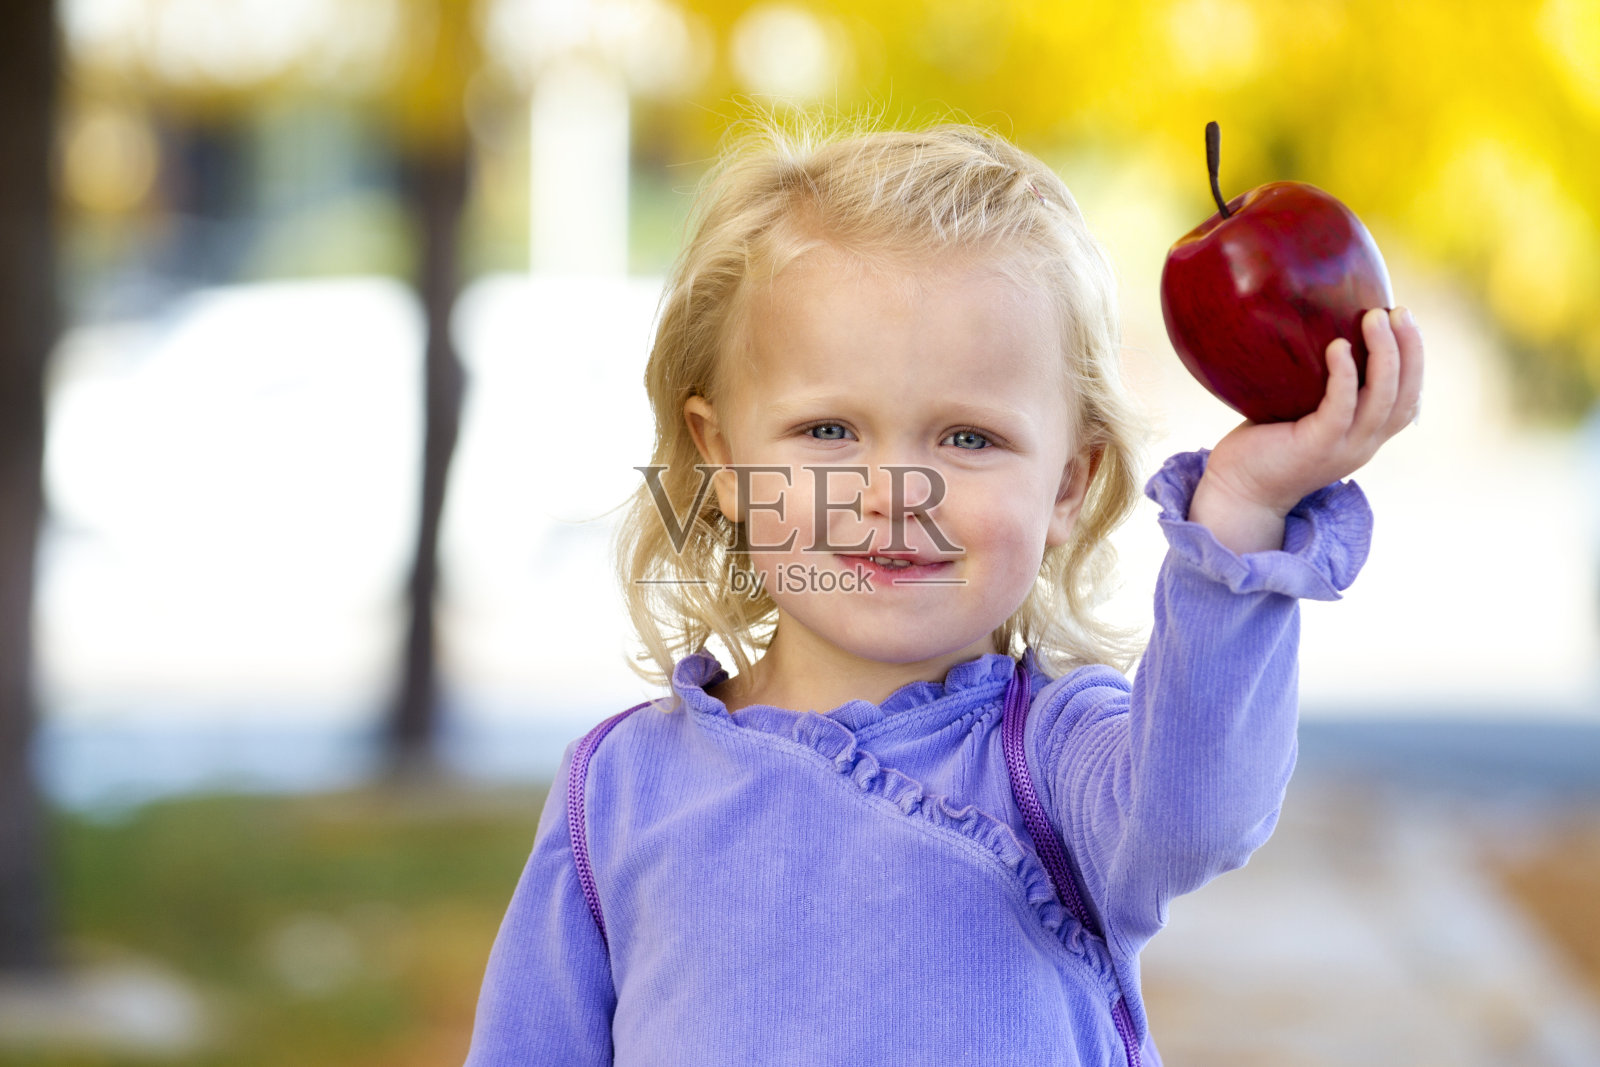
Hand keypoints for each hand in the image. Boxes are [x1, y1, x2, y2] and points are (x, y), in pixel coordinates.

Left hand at [1189, 305, 1423, 553]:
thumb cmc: (1265, 443)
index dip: (1415, 358)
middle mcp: (1364, 444)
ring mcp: (1343, 448)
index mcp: (1366, 435)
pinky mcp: (1317, 447)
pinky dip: (1345, 375)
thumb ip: (1321, 384)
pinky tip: (1338, 346)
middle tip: (1399, 310)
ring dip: (1385, 354)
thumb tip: (1319, 329)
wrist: (1239, 490)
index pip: (1409, 396)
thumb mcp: (1304, 411)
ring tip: (1374, 316)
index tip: (1403, 320)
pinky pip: (1341, 407)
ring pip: (1382, 399)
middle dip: (1410, 348)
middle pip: (1406, 395)